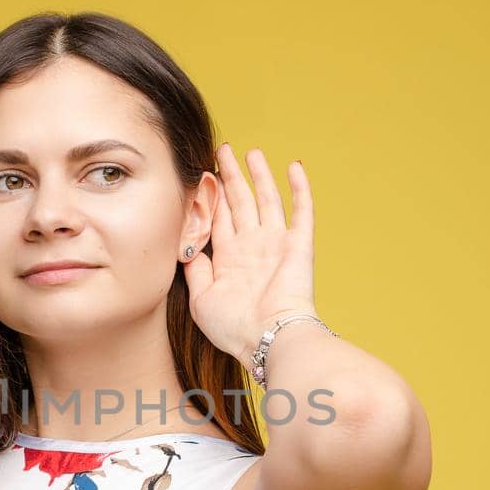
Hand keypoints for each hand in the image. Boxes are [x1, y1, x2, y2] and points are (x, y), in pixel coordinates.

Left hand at [183, 144, 319, 368]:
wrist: (268, 338)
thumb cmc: (234, 327)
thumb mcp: (201, 299)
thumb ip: (194, 269)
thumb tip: (187, 245)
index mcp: (229, 259)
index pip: (218, 219)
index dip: (210, 196)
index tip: (201, 174)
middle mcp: (252, 247)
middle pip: (239, 202)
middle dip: (230, 176)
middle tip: (222, 150)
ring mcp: (276, 244)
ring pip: (266, 199)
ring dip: (259, 175)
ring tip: (250, 151)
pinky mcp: (298, 245)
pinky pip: (301, 211)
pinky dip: (300, 188)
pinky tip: (294, 167)